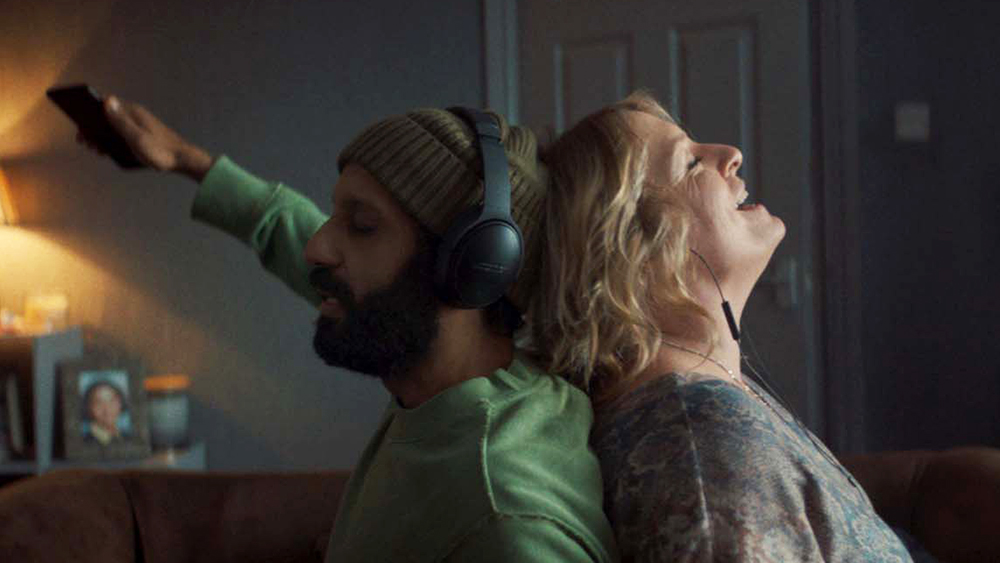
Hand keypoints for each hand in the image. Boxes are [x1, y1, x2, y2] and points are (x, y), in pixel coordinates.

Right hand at [77, 96, 213, 181]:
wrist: (183, 161)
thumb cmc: (161, 151)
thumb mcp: (137, 138)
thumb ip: (121, 121)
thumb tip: (107, 99)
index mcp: (132, 112)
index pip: (106, 103)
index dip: (89, 110)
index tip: (78, 120)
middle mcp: (134, 115)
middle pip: (107, 117)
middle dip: (93, 128)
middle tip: (83, 142)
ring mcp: (138, 125)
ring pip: (114, 127)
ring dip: (101, 136)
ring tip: (94, 149)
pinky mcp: (141, 135)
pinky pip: (121, 135)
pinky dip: (112, 141)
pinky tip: (107, 151)